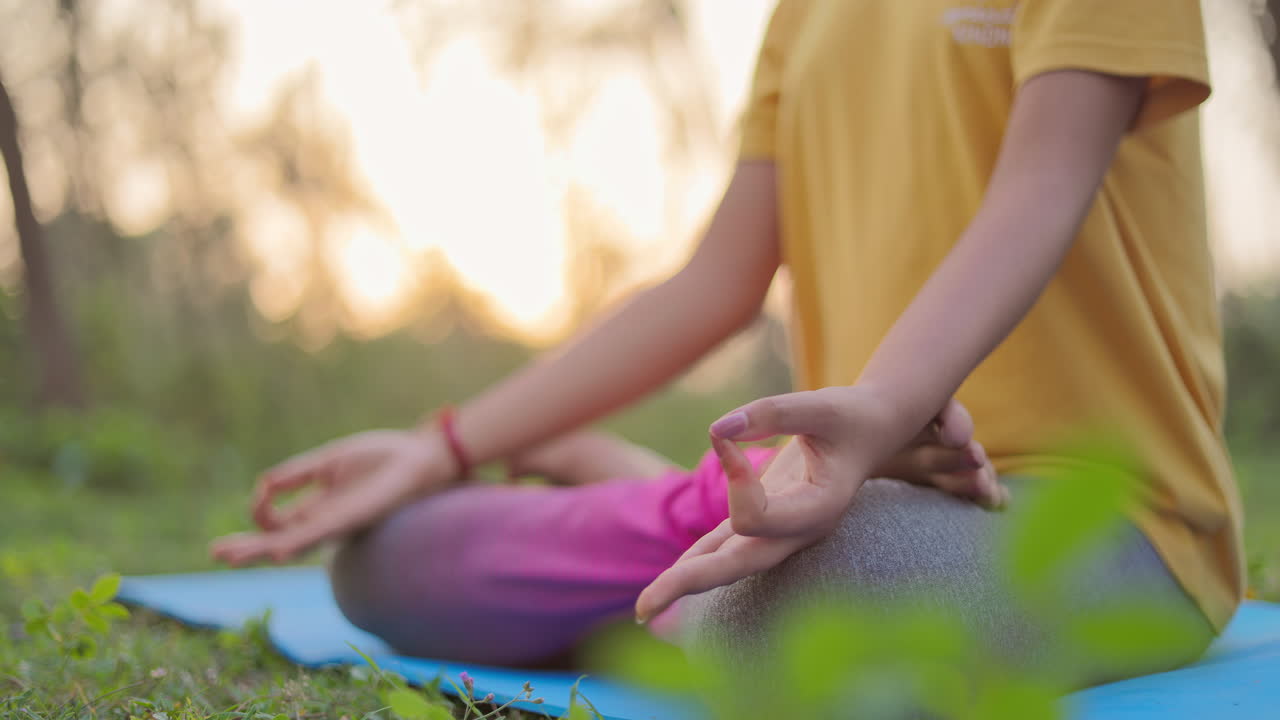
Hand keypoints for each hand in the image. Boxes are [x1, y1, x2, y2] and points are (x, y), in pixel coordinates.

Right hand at [210, 429, 452, 565]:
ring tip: (231, 556)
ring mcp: (339, 524)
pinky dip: (296, 542)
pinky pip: (320, 534)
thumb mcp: (331, 460)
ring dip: (261, 550)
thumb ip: (299, 473)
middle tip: (215, 552)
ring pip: (292, 545)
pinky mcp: (354, 519)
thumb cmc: (384, 457)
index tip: (262, 490)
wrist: (422, 457)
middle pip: (278, 541)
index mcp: (319, 506)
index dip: (261, 508)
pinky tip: (276, 550)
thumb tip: (263, 483)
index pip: (278, 521)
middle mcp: (326, 521)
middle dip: (246, 547)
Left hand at [635, 387, 999, 622]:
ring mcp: (780, 532)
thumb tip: (715, 430)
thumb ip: (770, 413)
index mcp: (818, 511)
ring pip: (727, 563)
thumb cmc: (851, 416)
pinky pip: (724, 546)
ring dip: (685, 583)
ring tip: (643, 610)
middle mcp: (797, 531)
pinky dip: (695, 561)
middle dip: (689, 584)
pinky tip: (669, 582)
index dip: (731, 478)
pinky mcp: (765, 521)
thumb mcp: (820, 405)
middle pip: (737, 566)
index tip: (724, 435)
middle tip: (642, 610)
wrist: (872, 428)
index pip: (755, 518)